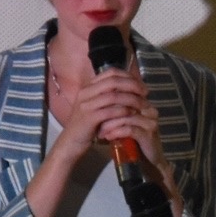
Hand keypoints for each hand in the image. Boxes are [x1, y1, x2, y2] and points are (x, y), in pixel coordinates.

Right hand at [32, 67, 160, 216]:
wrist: (70, 143)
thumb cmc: (86, 126)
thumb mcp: (96, 107)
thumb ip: (108, 97)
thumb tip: (129, 89)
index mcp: (88, 87)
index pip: (111, 73)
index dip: (128, 76)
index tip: (141, 85)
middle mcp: (85, 93)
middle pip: (113, 81)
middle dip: (133, 86)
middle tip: (145, 93)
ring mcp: (86, 105)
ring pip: (114, 95)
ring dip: (131, 99)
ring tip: (142, 105)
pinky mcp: (89, 118)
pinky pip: (110, 111)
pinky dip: (124, 111)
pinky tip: (132, 114)